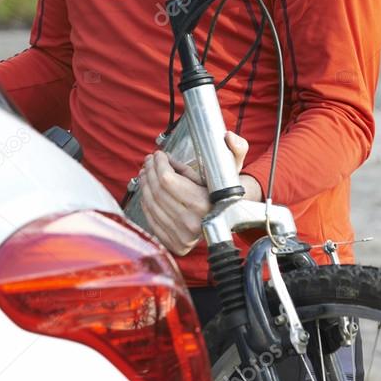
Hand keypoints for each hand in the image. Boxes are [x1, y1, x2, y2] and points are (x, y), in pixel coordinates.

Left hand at [139, 131, 251, 255]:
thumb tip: (228, 137)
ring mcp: (181, 236)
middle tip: (150, 159)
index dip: (159, 163)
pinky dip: (145, 201)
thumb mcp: (232, 168)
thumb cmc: (225, 190)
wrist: (229, 219)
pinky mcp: (173, 243)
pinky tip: (147, 189)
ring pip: (151, 204)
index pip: (167, 180)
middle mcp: (191, 222)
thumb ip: (236, 149)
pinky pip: (151, 219)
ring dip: (144, 183)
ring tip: (146, 170)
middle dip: (150, 170)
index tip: (159, 154)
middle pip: (157, 190)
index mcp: (204, 203)